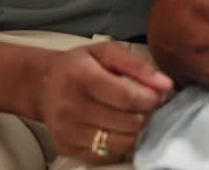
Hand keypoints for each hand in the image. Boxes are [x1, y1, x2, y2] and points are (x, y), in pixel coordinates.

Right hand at [36, 42, 172, 164]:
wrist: (43, 86)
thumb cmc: (79, 65)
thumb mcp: (106, 51)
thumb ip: (138, 64)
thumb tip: (166, 84)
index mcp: (80, 76)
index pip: (127, 97)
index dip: (150, 99)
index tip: (158, 95)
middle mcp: (70, 107)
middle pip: (127, 122)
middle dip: (146, 114)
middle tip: (147, 106)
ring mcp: (67, 132)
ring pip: (121, 143)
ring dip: (136, 131)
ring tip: (135, 117)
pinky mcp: (67, 149)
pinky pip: (107, 156)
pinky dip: (121, 144)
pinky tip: (119, 129)